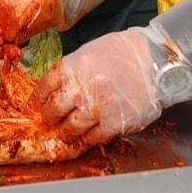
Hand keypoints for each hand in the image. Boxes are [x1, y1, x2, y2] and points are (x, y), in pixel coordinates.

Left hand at [35, 27, 162, 146]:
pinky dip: (87, 140)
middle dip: (48, 118)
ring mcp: (98, 106)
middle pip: (54, 109)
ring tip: (65, 133)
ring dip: (65, 132)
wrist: (155, 60)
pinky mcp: (116, 122)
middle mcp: (82, 87)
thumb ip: (73, 70)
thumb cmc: (123, 52)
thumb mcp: (89, 52)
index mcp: (72, 66)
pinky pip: (94, 138)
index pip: (45, 86)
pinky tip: (86, 138)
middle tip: (48, 121)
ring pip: (71, 128)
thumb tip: (58, 88)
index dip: (38, 99)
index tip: (36, 105)